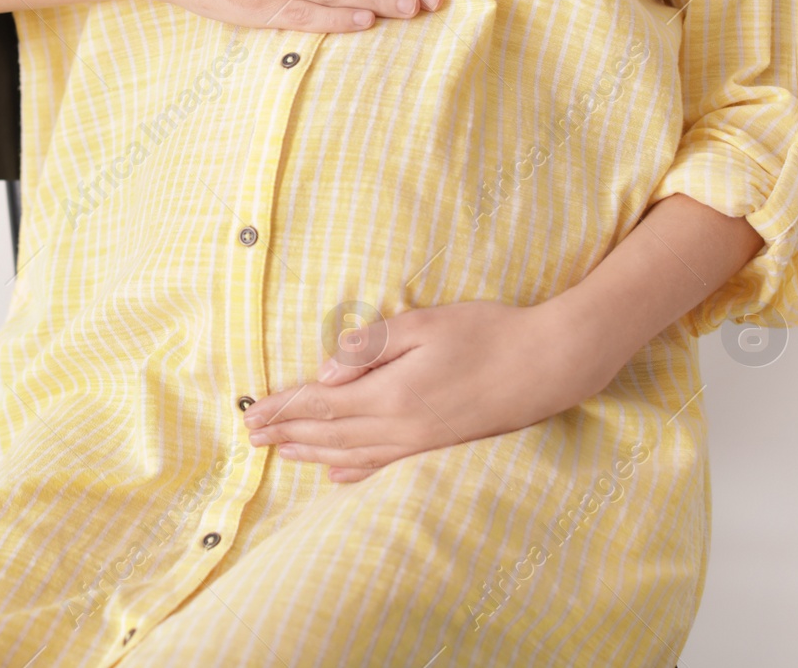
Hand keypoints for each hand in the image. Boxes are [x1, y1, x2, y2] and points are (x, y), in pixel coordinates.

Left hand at [240, 300, 616, 481]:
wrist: (547, 365)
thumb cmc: (487, 332)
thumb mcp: (425, 323)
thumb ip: (371, 345)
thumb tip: (324, 371)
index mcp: (392, 394)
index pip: (322, 404)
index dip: (283, 408)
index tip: (251, 413)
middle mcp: (401, 427)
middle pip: (329, 433)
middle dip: (286, 432)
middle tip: (250, 436)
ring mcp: (420, 442)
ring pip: (350, 453)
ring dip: (310, 451)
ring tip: (279, 451)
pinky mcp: (437, 446)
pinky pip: (383, 464)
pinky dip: (351, 470)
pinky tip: (334, 475)